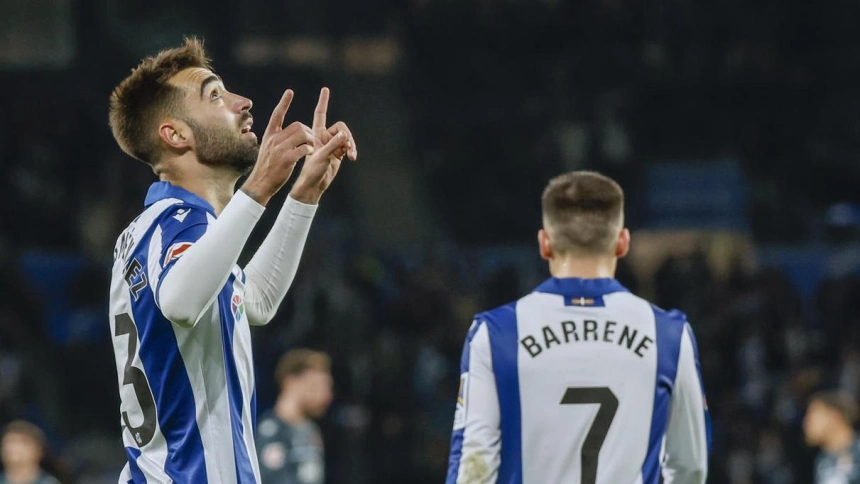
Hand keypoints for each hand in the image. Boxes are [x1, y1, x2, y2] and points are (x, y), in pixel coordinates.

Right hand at [241, 89, 315, 205]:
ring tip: (312, 147)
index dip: (284, 102)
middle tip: (311, 140)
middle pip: (298, 125)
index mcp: (269, 135)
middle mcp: (274, 139)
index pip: (277, 114)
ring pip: (303, 135)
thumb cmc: (267, 167)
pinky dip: (310, 150)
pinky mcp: (287, 159)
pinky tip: (310, 154)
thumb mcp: (267, 148)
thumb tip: (282, 131)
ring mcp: (280, 148)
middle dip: (308, 131)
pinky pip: (304, 148)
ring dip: (311, 140)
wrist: (260, 183)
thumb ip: (276, 139)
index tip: (290, 91)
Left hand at [290, 87, 356, 204]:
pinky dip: (352, 150)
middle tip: (347, 146)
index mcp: (316, 133)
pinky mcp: (339, 153)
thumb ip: (334, 145)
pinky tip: (352, 157)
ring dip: (350, 144)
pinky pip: (349, 147)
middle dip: (346, 136)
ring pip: (346, 138)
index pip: (321, 114)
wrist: (314, 184)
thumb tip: (345, 135)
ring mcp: (333, 145)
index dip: (323, 102)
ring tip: (351, 154)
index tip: (325, 89)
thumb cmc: (312, 170)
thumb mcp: (322, 156)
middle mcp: (325, 137)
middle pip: (341, 127)